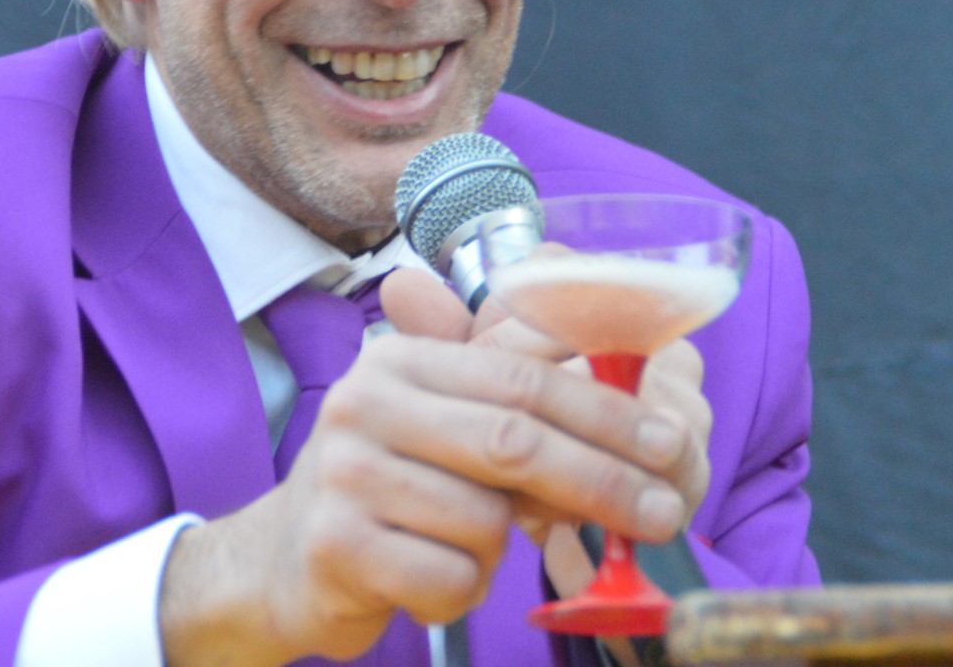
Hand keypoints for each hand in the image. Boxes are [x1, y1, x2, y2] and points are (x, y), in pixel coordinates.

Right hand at [158, 271, 702, 665]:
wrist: (284, 560)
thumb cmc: (388, 490)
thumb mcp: (442, 429)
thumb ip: (514, 407)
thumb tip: (635, 404)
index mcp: (398, 362)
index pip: (522, 380)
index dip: (606, 414)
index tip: (669, 446)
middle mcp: (363, 405)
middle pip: (513, 441)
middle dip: (604, 479)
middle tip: (664, 513)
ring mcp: (345, 475)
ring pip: (484, 521)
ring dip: (500, 549)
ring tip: (464, 546)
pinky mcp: (337, 546)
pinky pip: (450, 577)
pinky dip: (460, 590)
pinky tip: (427, 578)